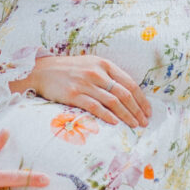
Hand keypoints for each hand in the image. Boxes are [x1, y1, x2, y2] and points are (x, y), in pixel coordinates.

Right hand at [20, 50, 150, 126]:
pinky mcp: (74, 94)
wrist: (41, 71)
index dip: (141, 99)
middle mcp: (96, 72)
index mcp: (103, 64)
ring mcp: (85, 83)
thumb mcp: (90, 65)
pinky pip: (95, 107)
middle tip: (144, 122)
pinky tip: (115, 123)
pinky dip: (108, 116)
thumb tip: (127, 93)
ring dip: (127, 116)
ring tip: (134, 125)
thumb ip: (107, 75)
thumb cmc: (68, 70)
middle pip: (124, 94)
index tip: (148, 111)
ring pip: (113, 102)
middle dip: (137, 110)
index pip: (129, 83)